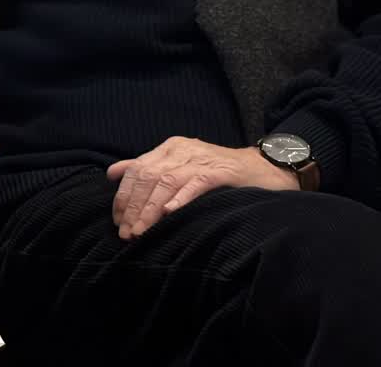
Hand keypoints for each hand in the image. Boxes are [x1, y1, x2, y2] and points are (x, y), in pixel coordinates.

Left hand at [106, 137, 298, 240]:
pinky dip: (181, 197)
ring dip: (151, 209)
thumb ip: (147, 168)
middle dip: (134, 207)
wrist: (267, 168)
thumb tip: (113, 173)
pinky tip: (170, 213)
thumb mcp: (180, 167)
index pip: (137, 170)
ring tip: (141, 231)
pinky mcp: (222, 171)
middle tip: (126, 233)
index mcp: (169, 148)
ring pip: (167, 181)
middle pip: (148, 177)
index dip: (124, 196)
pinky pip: (197, 183)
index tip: (118, 221)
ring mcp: (202, 159)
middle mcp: (182, 150)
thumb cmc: (220, 173)